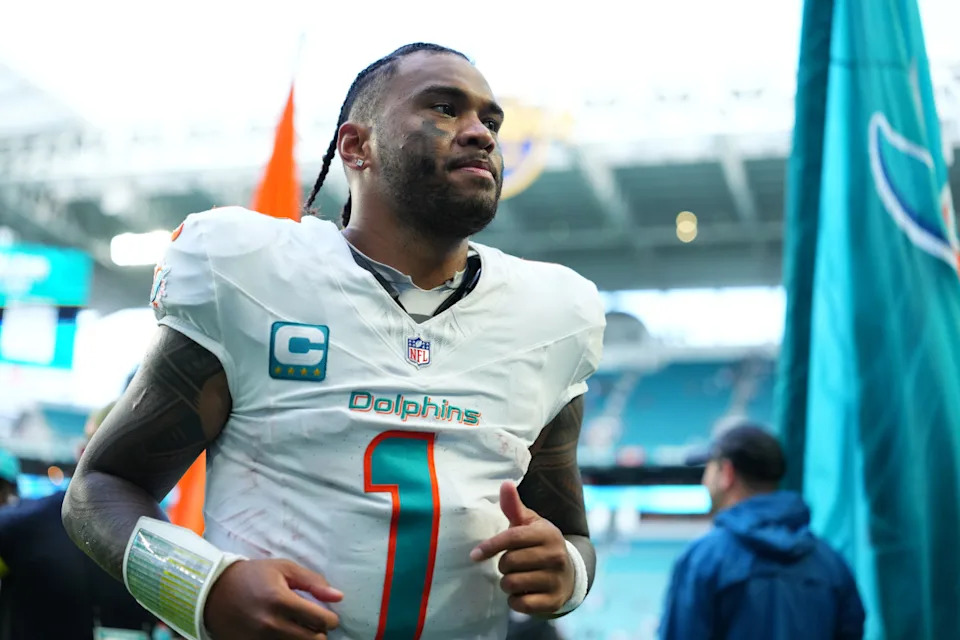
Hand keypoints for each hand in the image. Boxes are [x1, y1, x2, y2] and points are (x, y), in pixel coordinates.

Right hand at [204, 558, 342, 638]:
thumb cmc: (253, 576)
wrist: (214, 591)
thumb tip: (339, 597)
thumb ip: (313, 582)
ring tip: (299, 628)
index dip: (330, 619)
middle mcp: (270, 624)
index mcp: (280, 600)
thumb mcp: (284, 568)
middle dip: (319, 632)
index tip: (328, 616)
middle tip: (314, 624)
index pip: (320, 620)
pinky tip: (285, 634)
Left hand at [470, 481, 573, 614]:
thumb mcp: (530, 524)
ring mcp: (556, 579)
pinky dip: (515, 600)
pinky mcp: (554, 601)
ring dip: (507, 583)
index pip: (512, 539)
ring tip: (517, 577)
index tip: (474, 555)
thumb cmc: (539, 544)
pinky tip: (523, 593)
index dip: (490, 546)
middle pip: (508, 563)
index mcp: (548, 533)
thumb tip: (505, 483)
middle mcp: (555, 556)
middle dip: (502, 565)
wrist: (569, 573)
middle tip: (510, 564)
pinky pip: (521, 604)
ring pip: (512, 584)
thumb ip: (514, 507)